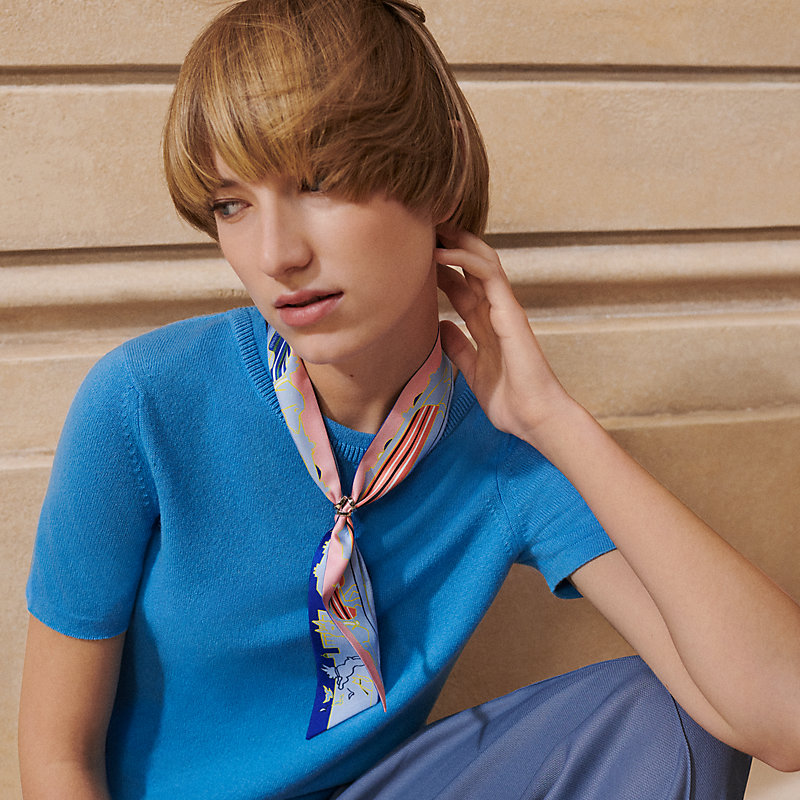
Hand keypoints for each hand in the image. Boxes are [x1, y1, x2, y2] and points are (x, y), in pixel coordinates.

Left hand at [435, 226, 573, 440]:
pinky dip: (464, 259)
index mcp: (486, 324)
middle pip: (471, 267)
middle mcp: (495, 311)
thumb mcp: (472, 370)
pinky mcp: (510, 310)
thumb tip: (442, 327)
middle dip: (448, 245)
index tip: (414, 256)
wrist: (533, 417)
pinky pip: (488, 274)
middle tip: (422, 228)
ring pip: (482, 261)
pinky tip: (440, 252)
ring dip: (456, 241)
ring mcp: (504, 308)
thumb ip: (459, 348)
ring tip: (432, 226)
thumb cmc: (509, 400)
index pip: (461, 286)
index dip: (440, 269)